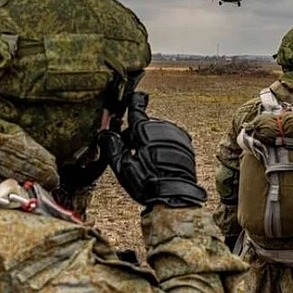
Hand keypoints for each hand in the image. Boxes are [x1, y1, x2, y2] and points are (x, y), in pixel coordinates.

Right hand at [97, 92, 206, 208]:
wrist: (174, 195)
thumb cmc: (148, 183)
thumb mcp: (122, 166)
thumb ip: (112, 146)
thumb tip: (106, 135)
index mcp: (144, 129)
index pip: (137, 106)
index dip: (134, 101)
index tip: (135, 97)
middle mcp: (162, 127)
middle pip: (145, 124)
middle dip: (136, 133)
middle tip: (130, 151)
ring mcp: (176, 136)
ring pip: (158, 132)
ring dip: (151, 140)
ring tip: (146, 161)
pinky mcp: (186, 145)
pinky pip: (170, 140)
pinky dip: (163, 146)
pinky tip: (159, 162)